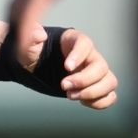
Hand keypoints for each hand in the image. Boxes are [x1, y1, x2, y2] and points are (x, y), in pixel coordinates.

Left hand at [1, 22, 119, 109]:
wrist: (36, 66)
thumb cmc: (33, 53)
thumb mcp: (26, 45)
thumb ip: (30, 38)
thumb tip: (40, 36)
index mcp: (74, 41)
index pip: (85, 44)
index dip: (79, 56)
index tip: (66, 67)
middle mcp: (90, 56)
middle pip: (101, 67)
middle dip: (84, 80)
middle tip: (63, 86)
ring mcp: (95, 73)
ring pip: (110, 82)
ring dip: (93, 92)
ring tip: (71, 96)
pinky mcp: (95, 87)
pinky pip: (110, 95)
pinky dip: (100, 102)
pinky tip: (82, 101)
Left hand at [7, 0, 123, 60]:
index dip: (26, 11)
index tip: (24, 28)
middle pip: (21, 1)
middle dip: (15, 23)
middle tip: (12, 43)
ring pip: (23, 6)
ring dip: (19, 29)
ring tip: (17, 50)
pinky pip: (34, 7)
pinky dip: (28, 25)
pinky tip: (27, 40)